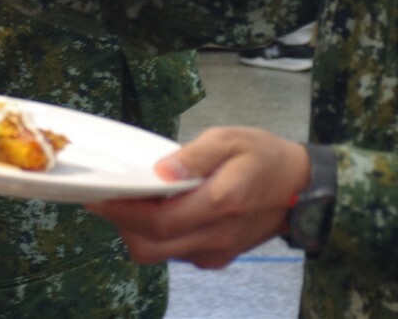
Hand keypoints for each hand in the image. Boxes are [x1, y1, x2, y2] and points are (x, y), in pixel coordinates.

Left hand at [85, 128, 310, 269]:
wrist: (301, 189)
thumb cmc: (263, 156)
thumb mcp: (231, 139)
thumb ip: (194, 156)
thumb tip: (160, 172)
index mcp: (220, 204)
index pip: (159, 220)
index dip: (122, 212)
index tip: (97, 196)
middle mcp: (215, 236)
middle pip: (150, 246)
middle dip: (120, 223)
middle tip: (106, 197)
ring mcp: (215, 252)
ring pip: (158, 254)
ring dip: (136, 231)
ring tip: (129, 200)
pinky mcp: (215, 258)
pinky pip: (174, 254)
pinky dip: (156, 237)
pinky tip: (157, 211)